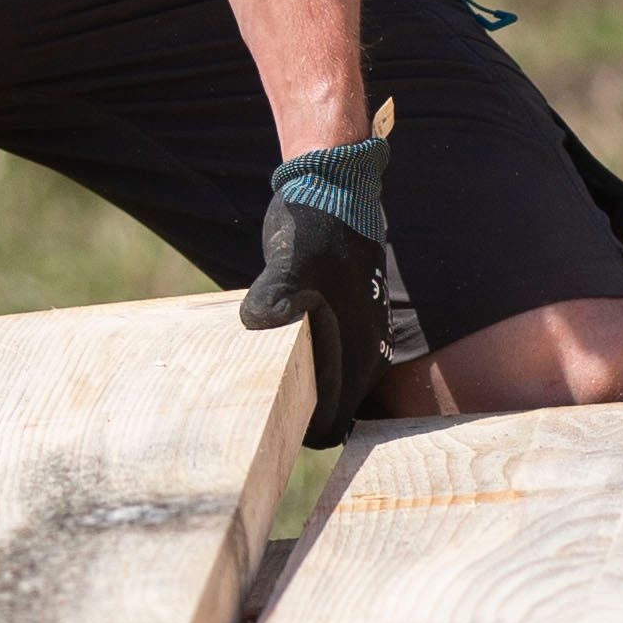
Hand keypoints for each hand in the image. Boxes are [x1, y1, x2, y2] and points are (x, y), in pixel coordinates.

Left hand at [240, 126, 393, 446]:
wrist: (336, 185)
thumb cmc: (314, 224)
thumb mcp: (289, 258)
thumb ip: (277, 293)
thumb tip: (260, 320)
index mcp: (356, 349)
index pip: (334, 422)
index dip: (303, 437)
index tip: (267, 438)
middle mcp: (366, 350)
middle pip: (337, 411)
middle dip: (302, 421)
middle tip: (255, 419)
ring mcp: (362, 334)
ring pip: (336, 387)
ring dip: (306, 394)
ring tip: (261, 391)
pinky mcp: (352, 318)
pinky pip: (333, 360)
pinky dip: (309, 368)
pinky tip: (279, 356)